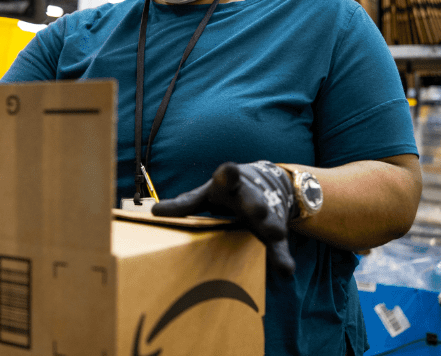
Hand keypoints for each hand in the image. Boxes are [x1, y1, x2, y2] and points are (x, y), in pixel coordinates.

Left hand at [152, 161, 297, 276]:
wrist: (269, 184)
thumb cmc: (227, 192)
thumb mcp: (206, 194)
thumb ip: (185, 204)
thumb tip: (154, 213)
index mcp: (230, 185)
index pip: (227, 178)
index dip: (228, 175)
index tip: (229, 170)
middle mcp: (250, 197)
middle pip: (252, 200)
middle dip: (255, 205)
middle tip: (259, 212)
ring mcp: (266, 214)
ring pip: (269, 220)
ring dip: (271, 227)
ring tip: (275, 234)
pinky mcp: (275, 231)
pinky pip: (279, 246)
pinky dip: (282, 257)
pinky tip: (286, 270)